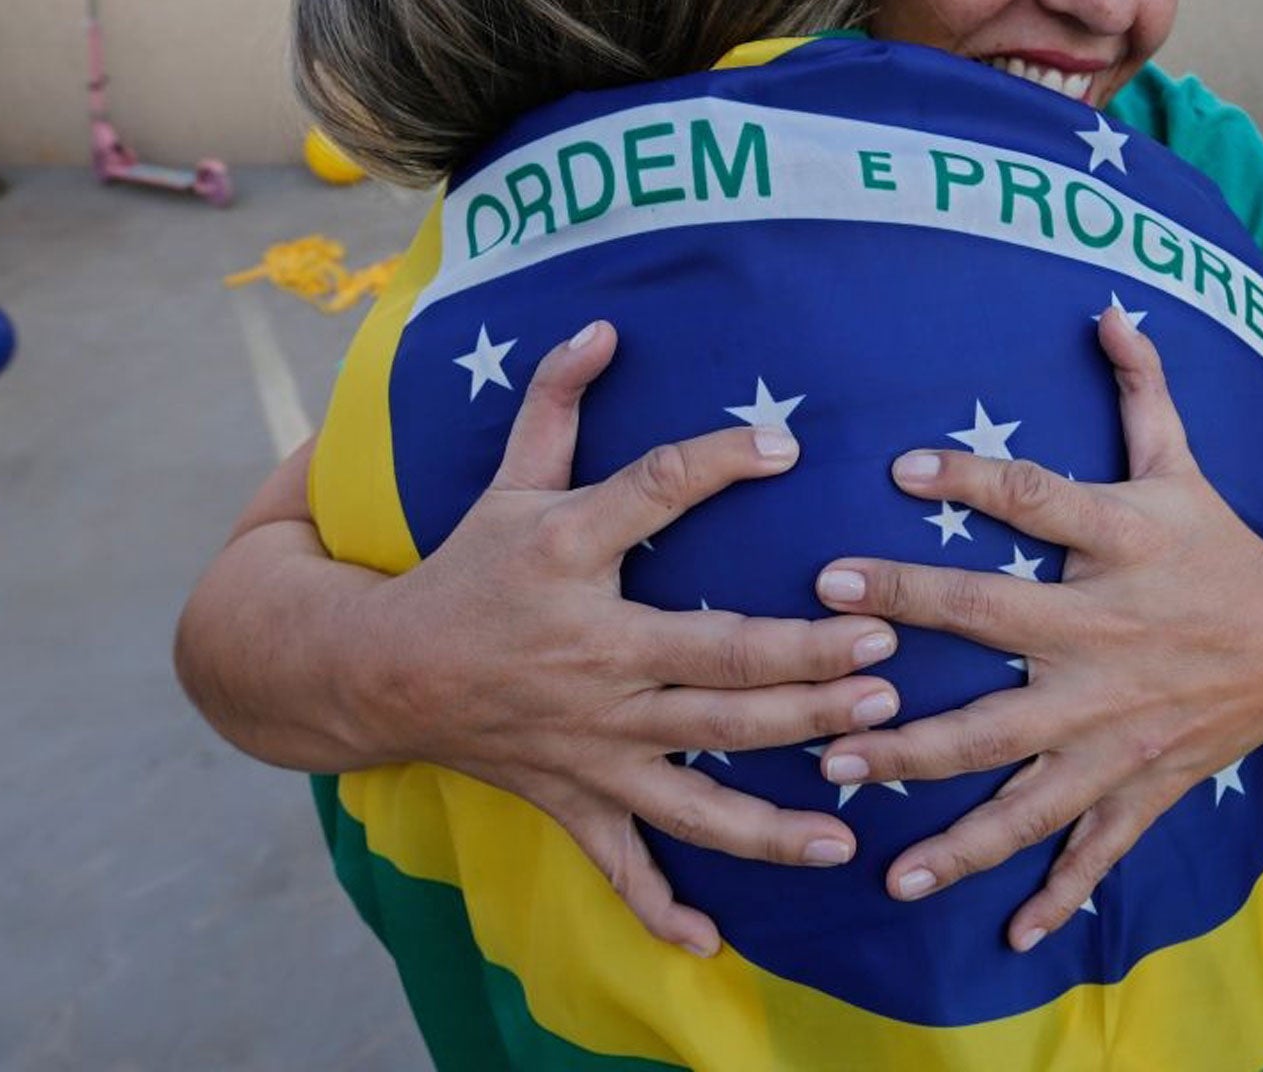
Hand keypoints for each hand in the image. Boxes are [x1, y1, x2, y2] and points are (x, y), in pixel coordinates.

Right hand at [352, 320, 904, 957]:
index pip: (650, 498)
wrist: (376, 671)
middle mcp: (587, 654)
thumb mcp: (506, 481)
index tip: (785, 449)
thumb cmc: (463, 568)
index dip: (714, 464)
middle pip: (711, 665)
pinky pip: (621, 860)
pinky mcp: (573, 796)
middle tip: (886, 660)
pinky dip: (660, 905)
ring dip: (778, 790)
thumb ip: (555, 406)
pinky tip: (719, 938)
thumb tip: (601, 325)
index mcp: (567, 556)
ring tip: (859, 787)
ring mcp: (585, 738)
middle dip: (802, 669)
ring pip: (696, 774)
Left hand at [808, 309, 1262, 951]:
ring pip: (1021, 772)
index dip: (976, 481)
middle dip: (909, 678)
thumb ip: (1143, 392)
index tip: (899, 469)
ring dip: (938, 800)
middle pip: (998, 659)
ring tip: (858, 812)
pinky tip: (1007, 934)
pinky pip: (1095, 845)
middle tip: (825, 699)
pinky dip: (1056, 893)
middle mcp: (1110, 639)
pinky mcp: (1143, 781)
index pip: (1039, 504)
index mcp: (1120, 549)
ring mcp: (1123, 723)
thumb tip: (1108, 305)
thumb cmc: (1224, 548)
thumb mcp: (1184, 466)